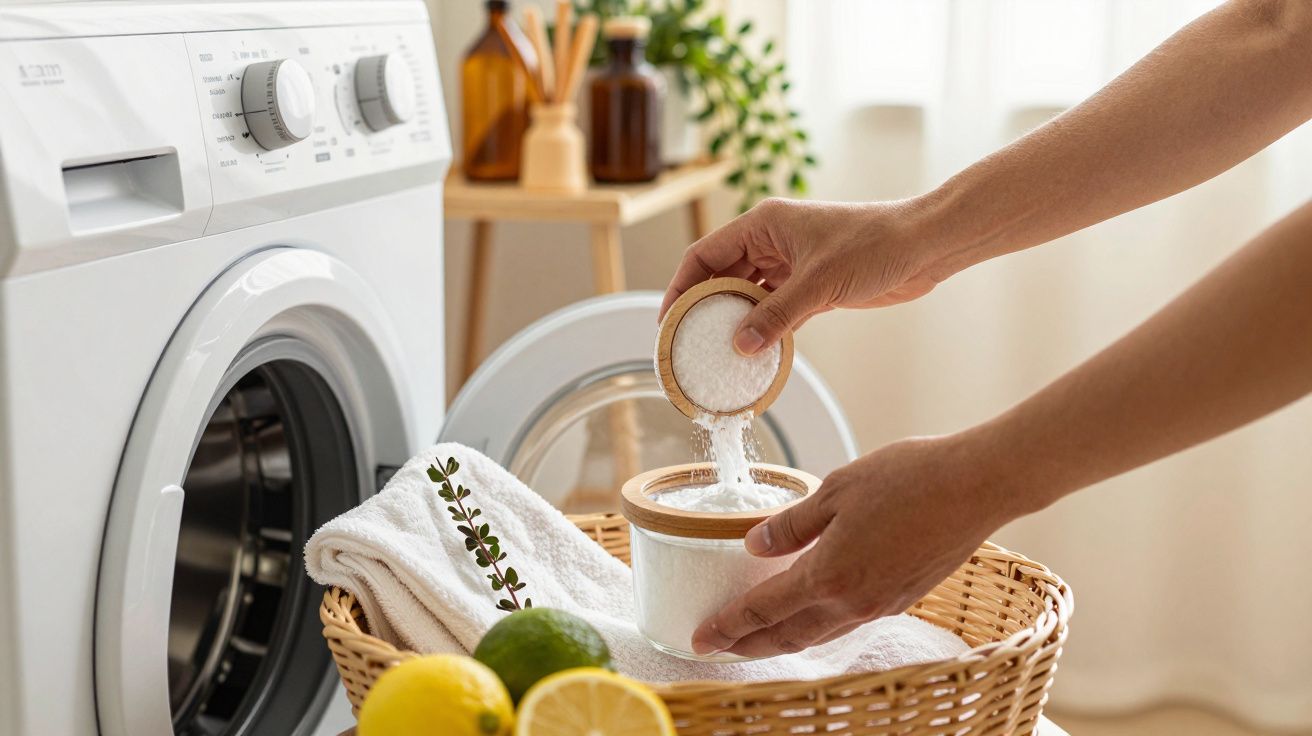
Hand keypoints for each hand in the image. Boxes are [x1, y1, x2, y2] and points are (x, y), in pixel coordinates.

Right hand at [660, 197, 957, 355]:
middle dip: (703, 306)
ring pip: (748, 294)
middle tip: (686, 340)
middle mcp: (772, 241)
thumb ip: (777, 315)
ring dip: (734, 320)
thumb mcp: (819, 282)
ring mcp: (792, 263)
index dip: (681, 284)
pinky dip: (764, 328)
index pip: (705, 254)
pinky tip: (754, 352)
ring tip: (715, 351)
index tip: (667, 317)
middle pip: (722, 274)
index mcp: (764, 223)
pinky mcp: (812, 285)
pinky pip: (775, 309)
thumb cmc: (876, 244)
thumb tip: (741, 345)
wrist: (925, 246)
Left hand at [690, 433, 1021, 657]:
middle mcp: (853, 601)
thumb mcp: (836, 488)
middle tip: (719, 645)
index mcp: (829, 574)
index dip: (728, 626)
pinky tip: (811, 611)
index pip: (763, 610)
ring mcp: (881, 604)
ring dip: (783, 639)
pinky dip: (818, 625)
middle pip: (788, 636)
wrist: (977, 486)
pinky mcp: (903, 597)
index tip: (700, 637)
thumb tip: (753, 544)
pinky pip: (847, 622)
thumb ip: (792, 523)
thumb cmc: (909, 478)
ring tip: (757, 636)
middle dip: (749, 645)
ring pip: (819, 634)